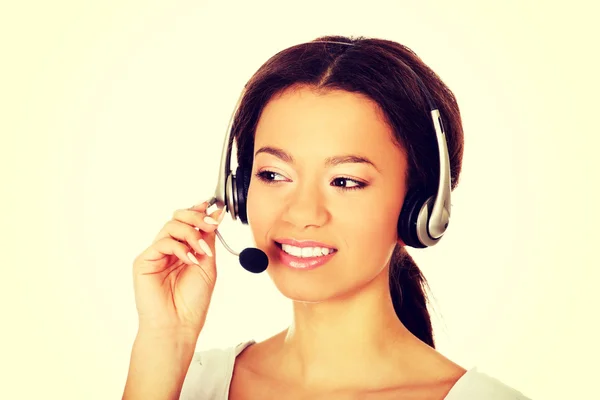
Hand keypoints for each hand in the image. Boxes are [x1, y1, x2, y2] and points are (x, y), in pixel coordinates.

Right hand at [131, 200, 223, 335]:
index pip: (188, 222)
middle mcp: (168, 250)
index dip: (199, 212)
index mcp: (183, 249)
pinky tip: (190, 260)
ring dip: (191, 233)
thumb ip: (208, 239)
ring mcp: (155, 254)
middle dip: (196, 217)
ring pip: (170, 226)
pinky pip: (162, 242)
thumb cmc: (192, 301)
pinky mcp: (144, 261)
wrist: (178, 325)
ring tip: (202, 251)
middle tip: (210, 226)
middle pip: (177, 218)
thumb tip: (216, 214)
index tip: (214, 209)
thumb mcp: (208, 263)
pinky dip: (180, 248)